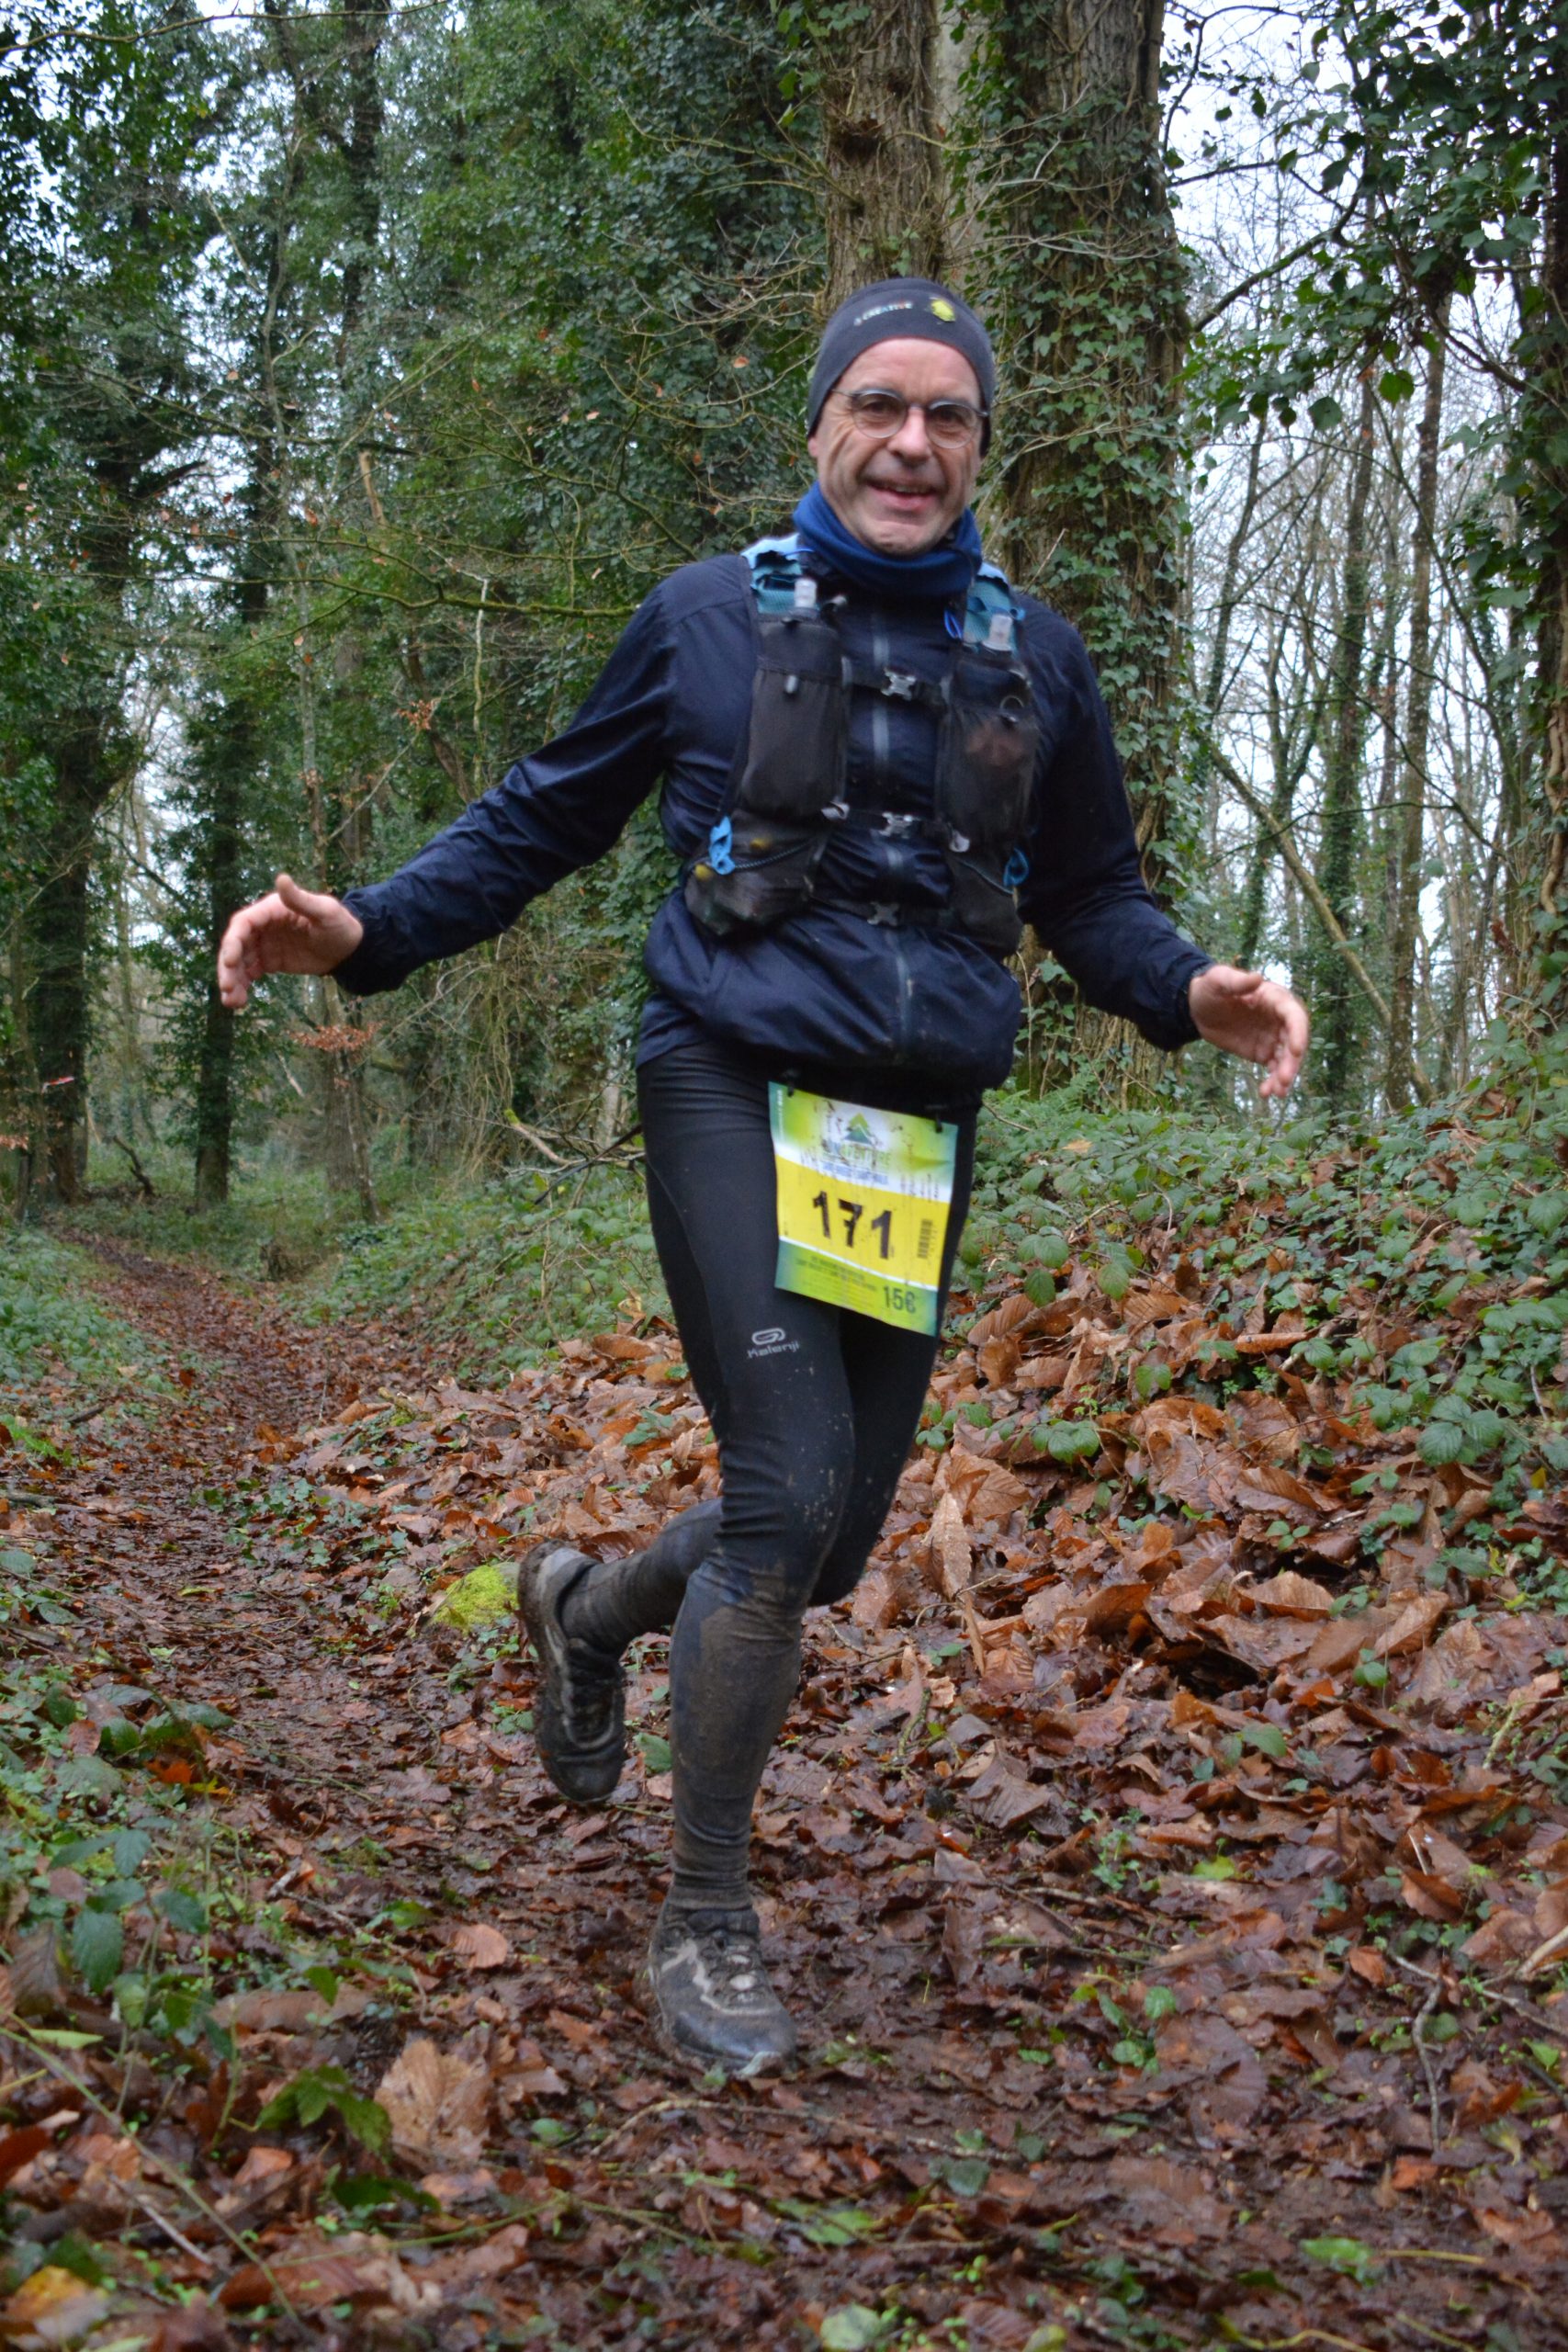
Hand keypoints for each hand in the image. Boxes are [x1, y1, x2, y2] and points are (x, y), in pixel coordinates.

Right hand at [217, 872, 363, 1010]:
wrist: (350, 948)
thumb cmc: (340, 924)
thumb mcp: (324, 911)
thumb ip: (300, 899)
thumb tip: (282, 878)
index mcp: (271, 910)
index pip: (243, 923)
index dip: (233, 942)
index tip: (230, 962)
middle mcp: (263, 926)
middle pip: (235, 945)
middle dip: (228, 967)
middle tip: (227, 988)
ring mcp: (264, 944)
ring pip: (239, 962)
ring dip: (232, 980)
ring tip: (232, 1003)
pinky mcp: (268, 961)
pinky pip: (249, 973)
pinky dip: (241, 986)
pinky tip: (239, 1001)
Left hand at [1188, 963, 1308, 1100]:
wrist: (1199, 1007)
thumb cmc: (1210, 987)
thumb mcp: (1218, 981)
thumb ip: (1237, 982)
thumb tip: (1257, 978)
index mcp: (1274, 999)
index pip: (1293, 1015)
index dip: (1298, 1032)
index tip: (1296, 1050)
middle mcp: (1279, 1019)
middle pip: (1293, 1041)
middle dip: (1292, 1061)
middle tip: (1284, 1079)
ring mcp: (1273, 1038)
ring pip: (1286, 1059)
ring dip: (1284, 1075)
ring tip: (1276, 1092)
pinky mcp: (1263, 1052)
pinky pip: (1273, 1069)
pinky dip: (1273, 1082)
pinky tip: (1267, 1093)